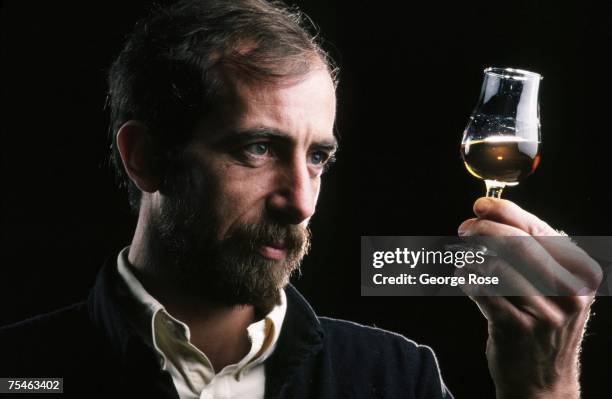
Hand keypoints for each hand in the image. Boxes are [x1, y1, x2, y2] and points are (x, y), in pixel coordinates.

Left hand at [458, 198, 601, 398]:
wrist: (542, 379)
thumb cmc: (542, 319)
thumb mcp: (553, 285)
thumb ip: (529, 248)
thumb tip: (487, 212)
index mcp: (582, 273)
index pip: (539, 230)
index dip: (505, 212)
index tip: (479, 206)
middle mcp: (570, 292)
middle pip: (517, 244)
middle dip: (484, 230)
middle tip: (464, 229)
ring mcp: (544, 313)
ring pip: (497, 265)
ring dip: (473, 256)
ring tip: (466, 259)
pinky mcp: (514, 329)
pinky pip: (481, 289)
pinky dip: (467, 278)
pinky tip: (465, 277)